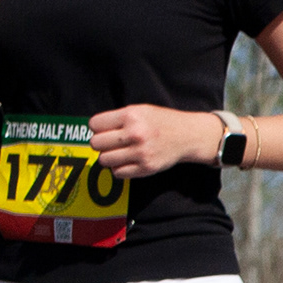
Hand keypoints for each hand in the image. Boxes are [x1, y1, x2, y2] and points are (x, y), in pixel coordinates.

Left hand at [87, 105, 220, 178]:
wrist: (188, 135)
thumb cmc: (161, 121)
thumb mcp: (140, 110)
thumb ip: (118, 118)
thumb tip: (94, 131)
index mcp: (131, 115)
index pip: (95, 124)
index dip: (98, 127)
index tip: (106, 130)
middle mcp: (134, 133)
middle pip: (96, 143)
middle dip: (101, 143)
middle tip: (112, 143)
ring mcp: (140, 152)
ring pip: (104, 160)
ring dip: (109, 157)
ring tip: (119, 152)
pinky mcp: (146, 167)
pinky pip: (117, 173)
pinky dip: (119, 168)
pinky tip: (128, 161)